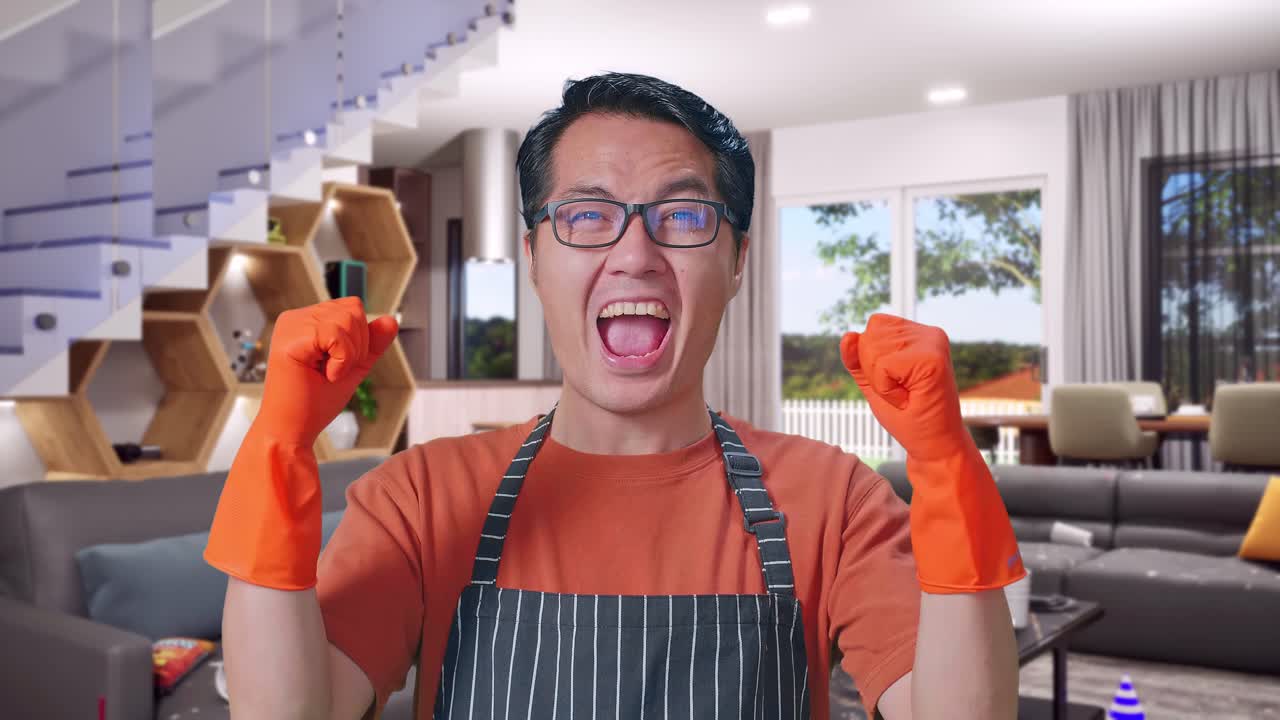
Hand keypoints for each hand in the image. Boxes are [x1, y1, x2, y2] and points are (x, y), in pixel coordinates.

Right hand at [205, 297, 397, 589]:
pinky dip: (342, 359)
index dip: (359, 338)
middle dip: (357, 346)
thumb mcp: (353, 367)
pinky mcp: (289, 339)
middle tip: (333, 371)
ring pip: (348, 320)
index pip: (352, 307)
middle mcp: (295, 317)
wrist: (293, 431)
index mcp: (306, 320)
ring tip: (328, 374)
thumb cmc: (316, 403)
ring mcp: (289, 325)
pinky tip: (326, 375)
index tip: (337, 365)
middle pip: (353, 309)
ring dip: (349, 355)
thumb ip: (372, 343)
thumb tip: (391, 319)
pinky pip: (337, 334)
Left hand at [840, 313, 969, 461]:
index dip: (872, 360)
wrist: (933, 445)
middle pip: (870, 336)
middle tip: (903, 392)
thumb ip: (857, 359)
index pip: (874, 326)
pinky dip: (886, 389)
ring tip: (907, 395)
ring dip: (881, 382)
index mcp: (918, 334)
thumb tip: (848, 335)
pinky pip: (882, 365)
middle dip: (874, 372)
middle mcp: (928, 333)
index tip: (898, 382)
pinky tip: (908, 399)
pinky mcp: (933, 359)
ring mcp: (933, 343)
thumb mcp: (874, 383)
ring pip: (873, 349)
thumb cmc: (906, 416)